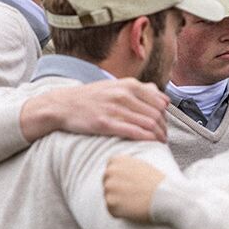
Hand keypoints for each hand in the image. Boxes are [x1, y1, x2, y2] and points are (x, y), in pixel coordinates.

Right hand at [21, 78, 169, 142]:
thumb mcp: (116, 86)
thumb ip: (140, 90)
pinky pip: (134, 132)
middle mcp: (123, 95)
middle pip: (156, 114)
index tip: (165, 125)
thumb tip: (165, 99)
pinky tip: (151, 143)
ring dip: (158, 135)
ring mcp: (114, 109)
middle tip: (164, 137)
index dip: (166, 116)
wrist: (62, 105)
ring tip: (160, 142)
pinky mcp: (105, 123)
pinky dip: (147, 138)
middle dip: (164, 128)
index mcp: (129, 85)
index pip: (159, 102)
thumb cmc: (92, 98)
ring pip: (148, 123)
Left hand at [103, 155, 166, 221]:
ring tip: (137, 202)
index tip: (134, 184)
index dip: (122, 180)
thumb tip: (116, 173)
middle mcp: (110, 171)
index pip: (110, 172)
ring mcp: (109, 187)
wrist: (167, 196)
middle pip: (108, 185)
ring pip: (109, 198)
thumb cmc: (159, 182)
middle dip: (118, 191)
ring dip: (120, 203)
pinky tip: (134, 209)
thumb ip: (126, 167)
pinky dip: (121, 213)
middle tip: (136, 195)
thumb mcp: (141, 165)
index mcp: (116, 160)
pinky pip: (111, 210)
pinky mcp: (111, 203)